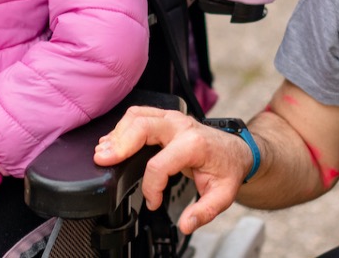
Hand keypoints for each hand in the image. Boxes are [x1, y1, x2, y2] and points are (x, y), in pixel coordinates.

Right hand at [93, 106, 252, 234]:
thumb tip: (186, 224)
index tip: (153, 202)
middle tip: (103, 161)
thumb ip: (204, 212)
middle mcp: (181, 126)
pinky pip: (138, 114)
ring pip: (137, 116)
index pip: (159, 164)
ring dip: (117, 133)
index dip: (151, 187)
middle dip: (119, 144)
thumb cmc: (227, 169)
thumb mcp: (223, 195)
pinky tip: (113, 142)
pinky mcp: (165, 116)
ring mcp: (172, 117)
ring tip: (103, 153)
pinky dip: (122, 127)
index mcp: (194, 145)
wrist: (236, 150)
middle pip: (142, 126)